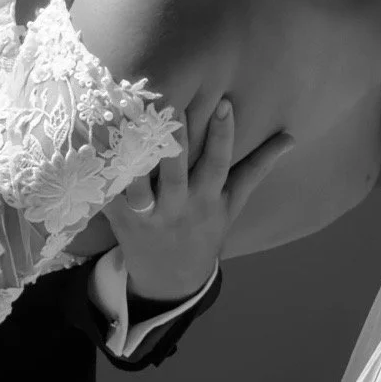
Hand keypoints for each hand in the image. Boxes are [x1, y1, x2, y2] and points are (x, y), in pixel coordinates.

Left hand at [105, 100, 294, 301]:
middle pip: (177, 169)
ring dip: (133, 156)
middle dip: (176, 138)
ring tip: (128, 121)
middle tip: (171, 102)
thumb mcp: (233, 203)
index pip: (220, 163)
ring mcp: (148, 214)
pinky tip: (91, 148)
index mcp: (208, 198)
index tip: (224, 104)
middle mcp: (179, 205)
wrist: (172, 279)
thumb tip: (290, 138)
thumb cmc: (205, 230)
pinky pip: (109, 196)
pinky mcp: (120, 219)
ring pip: (140, 183)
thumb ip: (257, 168)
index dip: (223, 135)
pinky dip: (100, 176)